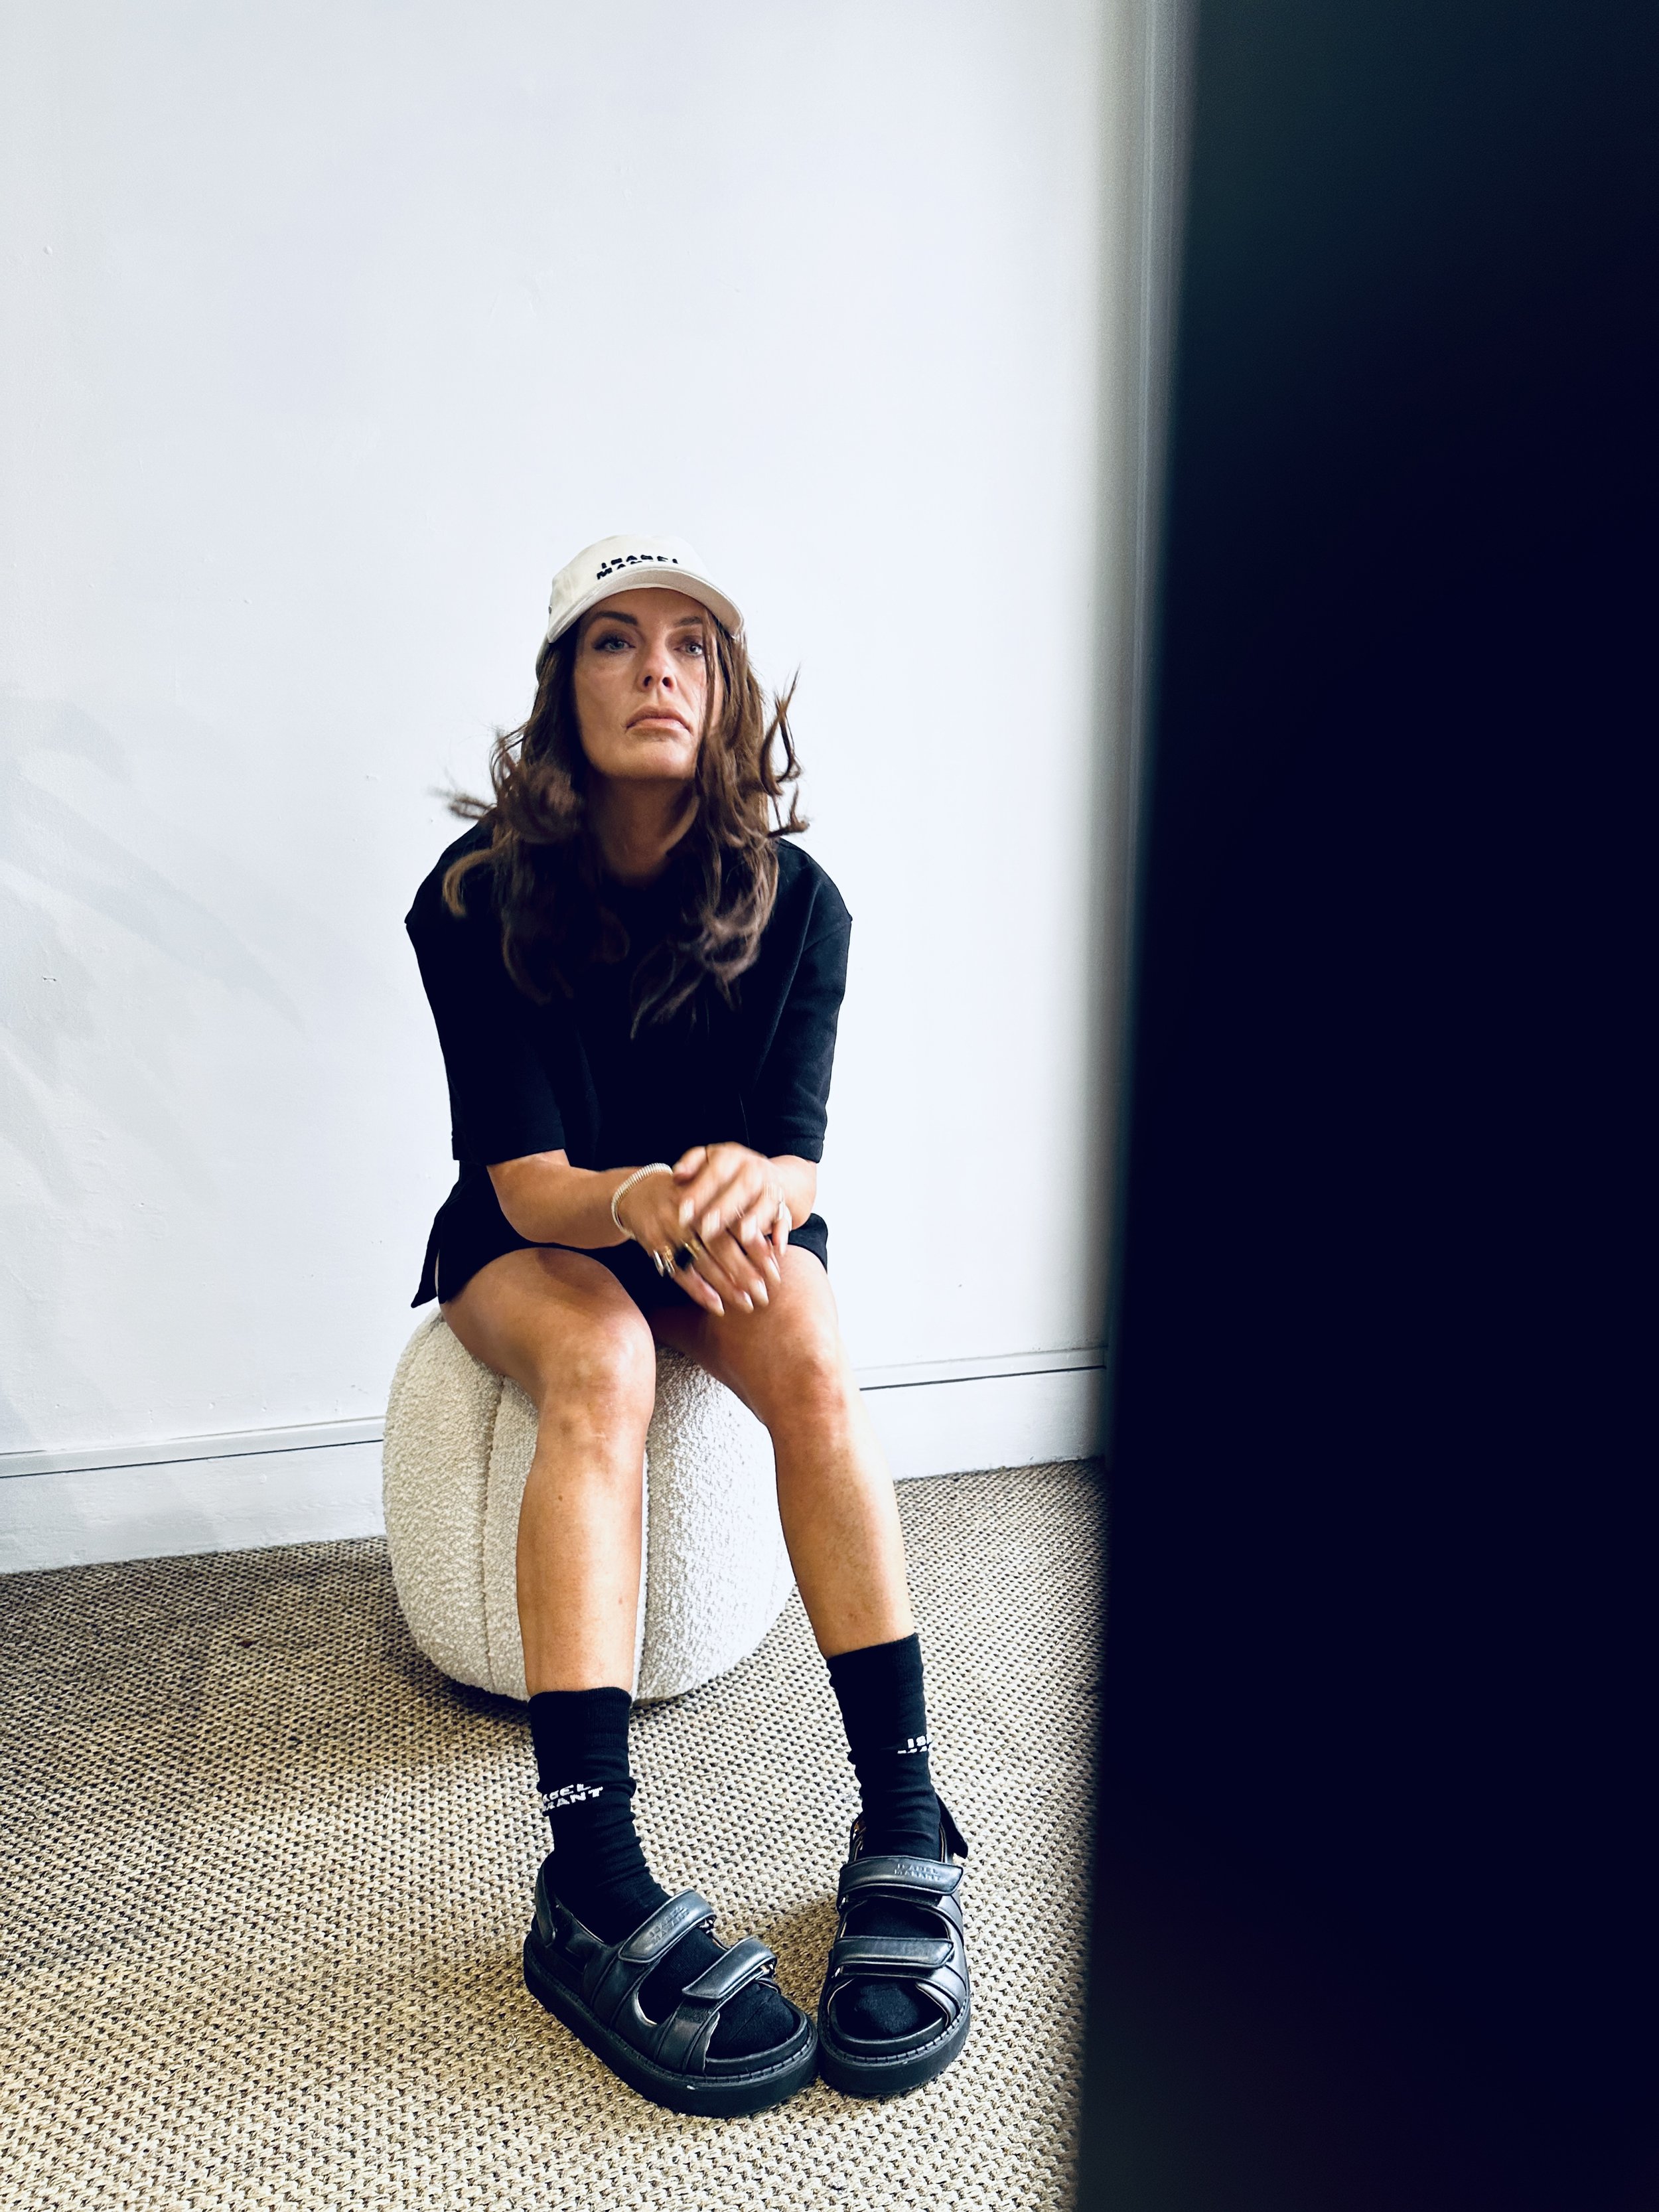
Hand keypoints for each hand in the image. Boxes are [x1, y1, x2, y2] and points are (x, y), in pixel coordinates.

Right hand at [614, 1147, 787, 1316]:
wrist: (635, 1192)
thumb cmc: (684, 1196)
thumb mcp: (709, 1195)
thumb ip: (735, 1214)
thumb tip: (772, 1244)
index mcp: (708, 1197)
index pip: (738, 1225)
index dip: (757, 1247)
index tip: (775, 1267)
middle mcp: (690, 1213)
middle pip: (722, 1246)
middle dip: (745, 1272)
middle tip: (765, 1294)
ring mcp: (670, 1230)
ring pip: (702, 1263)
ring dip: (726, 1287)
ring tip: (747, 1304)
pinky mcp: (655, 1245)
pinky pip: (679, 1272)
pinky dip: (699, 1290)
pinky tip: (717, 1305)